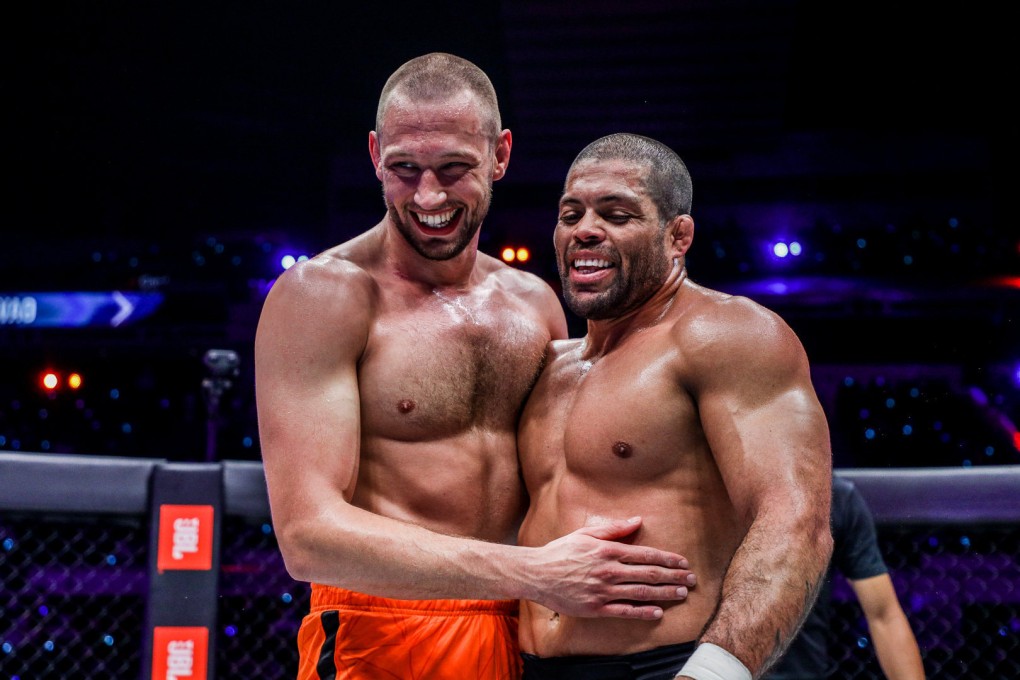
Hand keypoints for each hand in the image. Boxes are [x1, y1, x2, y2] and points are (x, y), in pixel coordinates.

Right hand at [528, 517, 694, 619]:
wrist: (536, 573)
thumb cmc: (561, 551)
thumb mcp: (586, 533)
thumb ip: (614, 529)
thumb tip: (638, 521)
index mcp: (608, 550)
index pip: (646, 555)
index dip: (668, 559)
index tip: (683, 562)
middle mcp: (608, 570)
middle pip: (649, 574)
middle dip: (673, 576)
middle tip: (691, 579)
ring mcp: (603, 590)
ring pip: (641, 592)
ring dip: (665, 593)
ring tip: (681, 594)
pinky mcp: (595, 607)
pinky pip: (624, 611)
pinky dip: (643, 612)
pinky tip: (658, 612)